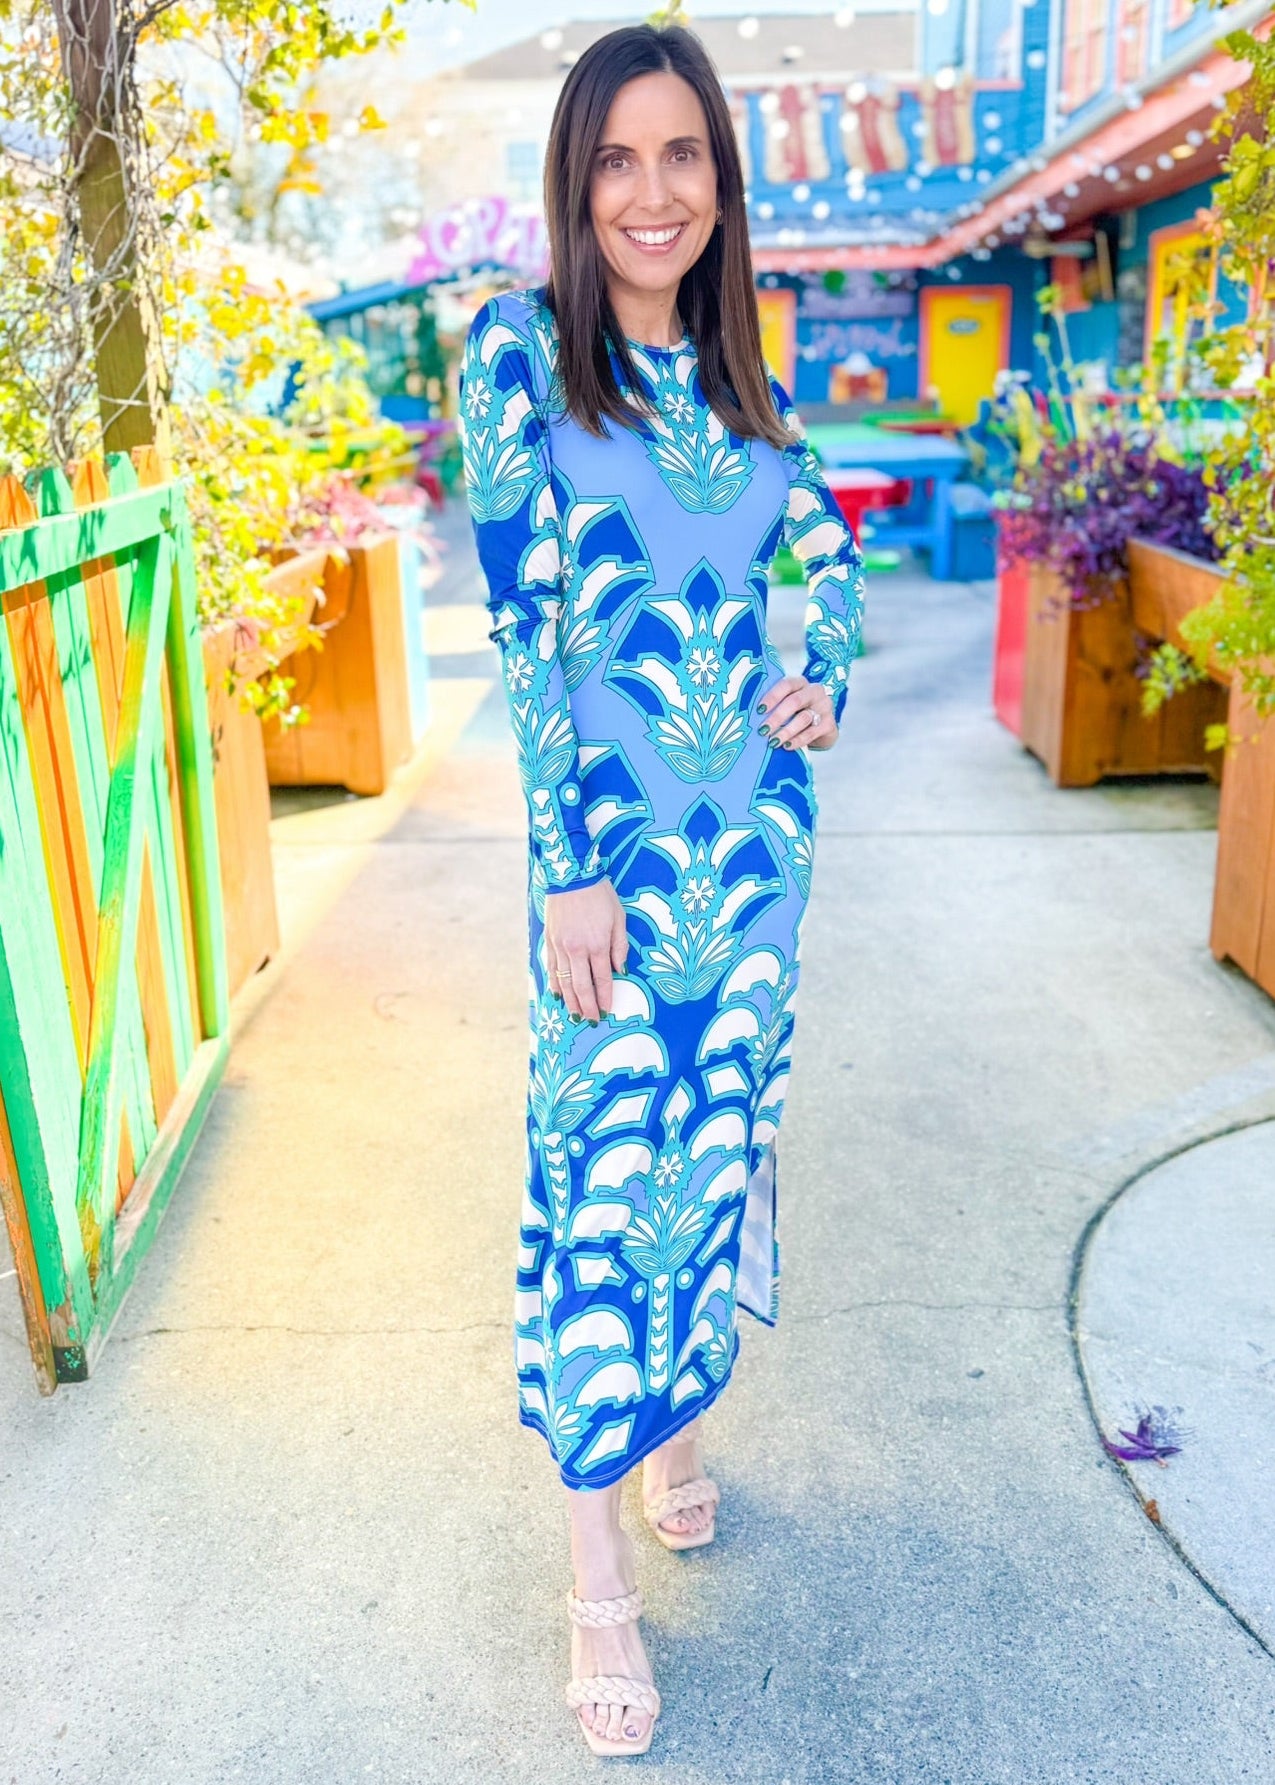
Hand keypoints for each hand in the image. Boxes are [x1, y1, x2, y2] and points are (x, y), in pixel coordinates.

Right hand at [545, 878, 628, 1022]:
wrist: (571, 876)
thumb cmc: (600, 895)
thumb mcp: (618, 918)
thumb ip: (619, 946)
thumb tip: (621, 970)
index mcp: (597, 944)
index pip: (602, 979)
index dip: (605, 997)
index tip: (607, 1011)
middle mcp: (577, 949)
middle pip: (582, 986)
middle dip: (587, 1007)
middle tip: (591, 1021)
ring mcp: (561, 947)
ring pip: (565, 982)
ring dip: (570, 1001)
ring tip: (575, 1015)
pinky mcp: (550, 941)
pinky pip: (552, 968)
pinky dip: (555, 984)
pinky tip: (557, 995)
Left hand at [757, 675, 838, 751]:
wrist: (822, 727)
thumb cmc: (798, 713)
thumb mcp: (787, 705)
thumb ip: (774, 705)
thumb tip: (749, 716)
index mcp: (800, 683)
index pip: (786, 684)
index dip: (772, 696)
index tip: (759, 710)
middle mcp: (814, 692)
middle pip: (795, 701)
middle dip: (777, 717)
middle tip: (763, 730)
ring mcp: (824, 707)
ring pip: (804, 718)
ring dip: (786, 731)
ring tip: (773, 741)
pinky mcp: (830, 724)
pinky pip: (812, 733)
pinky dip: (798, 740)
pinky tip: (787, 746)